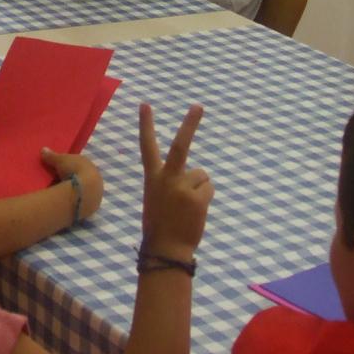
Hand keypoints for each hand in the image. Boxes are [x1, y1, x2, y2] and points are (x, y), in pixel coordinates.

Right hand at [41, 149, 104, 222]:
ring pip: (85, 189)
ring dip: (77, 190)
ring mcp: (96, 190)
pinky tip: (70, 201)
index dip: (71, 165)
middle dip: (74, 178)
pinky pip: (84, 199)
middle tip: (62, 181)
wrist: (85, 191)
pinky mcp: (94, 204)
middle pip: (83, 176)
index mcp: (88, 163)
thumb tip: (43, 149)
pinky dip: (78, 199)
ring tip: (65, 193)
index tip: (62, 168)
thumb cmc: (74, 170)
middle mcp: (95, 175)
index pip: (80, 163)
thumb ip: (52, 155)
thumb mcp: (59, 160)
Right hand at [139, 102, 212, 261]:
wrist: (166, 249)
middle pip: (181, 144)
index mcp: (153, 177)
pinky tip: (195, 211)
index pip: (147, 145)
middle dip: (190, 123)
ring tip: (188, 206)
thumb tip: (196, 175)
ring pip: (202, 175)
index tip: (145, 104)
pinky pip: (209, 188)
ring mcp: (182, 187)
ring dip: (199, 188)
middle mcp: (167, 178)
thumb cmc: (161, 223)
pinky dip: (205, 198)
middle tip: (198, 106)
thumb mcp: (157, 196)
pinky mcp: (198, 198)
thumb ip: (171, 181)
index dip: (146, 124)